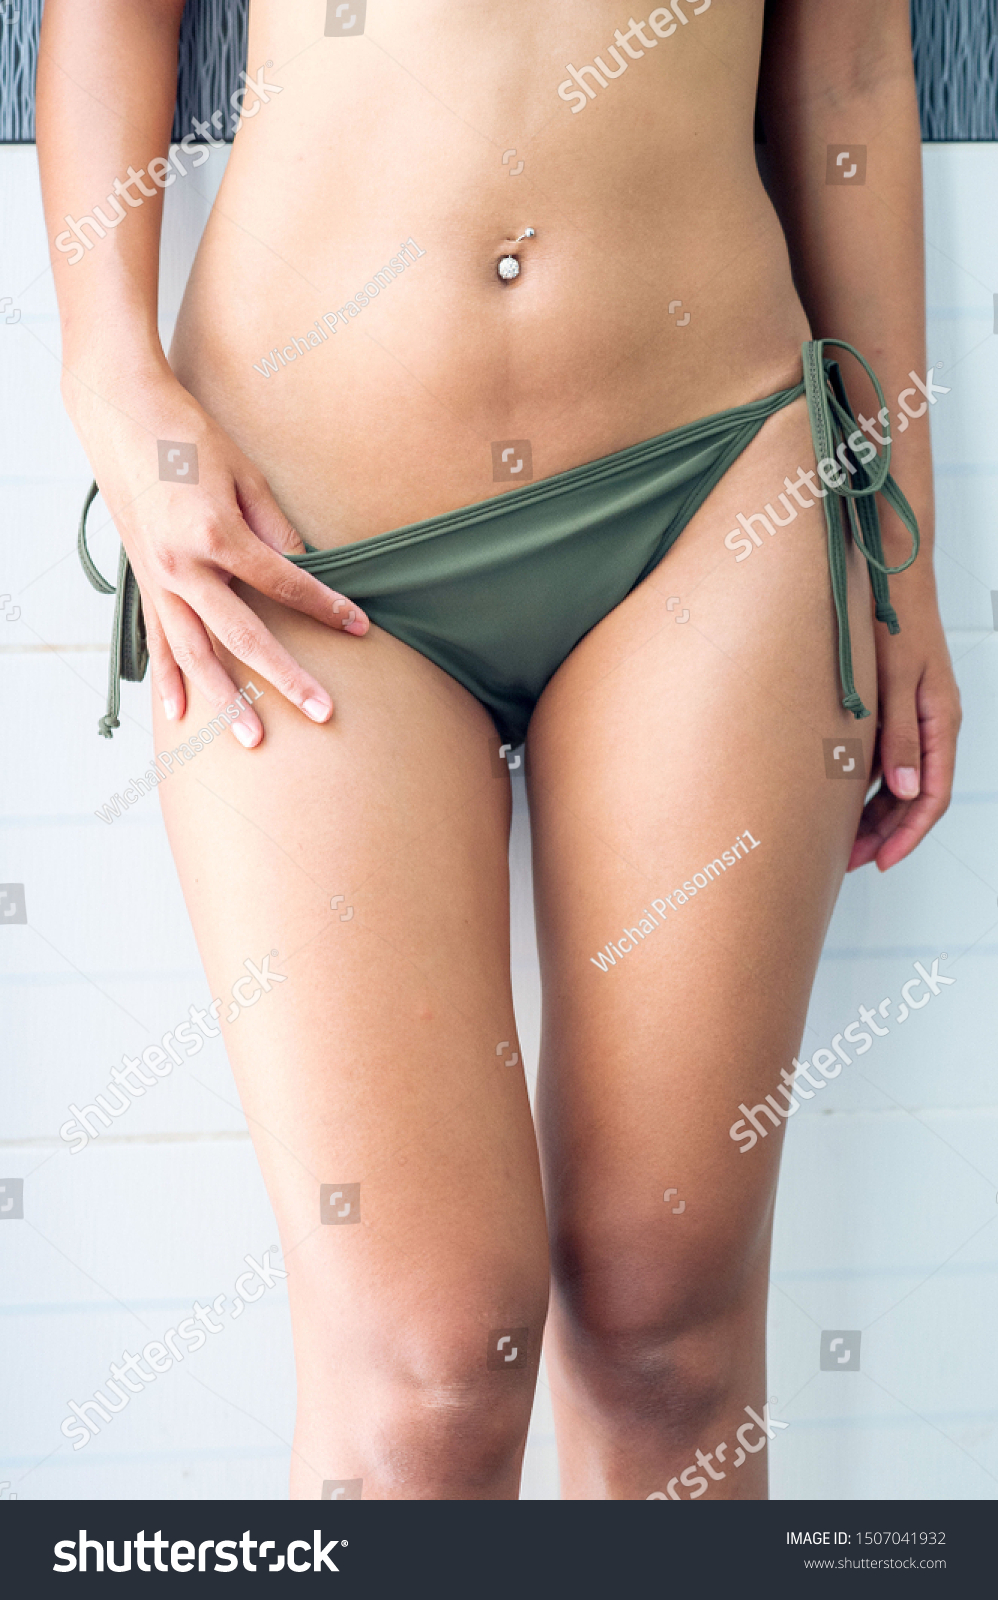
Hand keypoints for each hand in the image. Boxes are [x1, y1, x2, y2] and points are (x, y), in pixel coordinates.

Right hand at [74, 371, 367, 747]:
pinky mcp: (143, 581)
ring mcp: (158, 580)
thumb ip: (276, 530)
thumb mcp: (245, 475)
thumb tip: (310, 571)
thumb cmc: (189, 438)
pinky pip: (159, 640)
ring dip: (226, 699)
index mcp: (215, 535)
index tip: (362, 628)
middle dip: (286, 679)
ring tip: (253, 739)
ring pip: (197, 653)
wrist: (121, 415)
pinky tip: (180, 715)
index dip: (326, 608)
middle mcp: (183, 568)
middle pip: (244, 637)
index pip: (284, 585)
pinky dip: (169, 679)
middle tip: (323, 713)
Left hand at [848, 589, 960, 871]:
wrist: (889, 575)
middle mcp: (933, 724)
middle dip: (886, 833)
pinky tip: (844, 798)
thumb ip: (900, 737)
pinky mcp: (898, 707)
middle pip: (915, 797)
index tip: (882, 861)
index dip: (908, 834)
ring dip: (876, 813)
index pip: (932, 796)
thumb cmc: (895, 619)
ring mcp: (916, 716)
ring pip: (901, 781)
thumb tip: (907, 792)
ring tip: (844, 841)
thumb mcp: (897, 682)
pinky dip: (871, 784)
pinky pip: (889, 758)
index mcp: (941, 721)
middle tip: (852, 861)